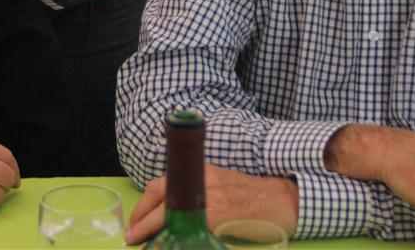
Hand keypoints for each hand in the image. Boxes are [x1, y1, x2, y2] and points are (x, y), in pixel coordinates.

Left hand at [125, 164, 297, 244]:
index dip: (143, 206)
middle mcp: (201, 182)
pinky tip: (171, 247)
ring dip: (155, 235)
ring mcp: (209, 200)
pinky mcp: (218, 217)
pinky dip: (177, 241)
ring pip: (171, 218)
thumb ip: (198, 195)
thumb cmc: (251, 197)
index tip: (134, 224)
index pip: (161, 186)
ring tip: (145, 248)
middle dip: (142, 221)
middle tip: (131, 238)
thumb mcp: (220, 186)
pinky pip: (190, 233)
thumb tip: (169, 217)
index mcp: (199, 173)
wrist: (282, 200)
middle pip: (160, 200)